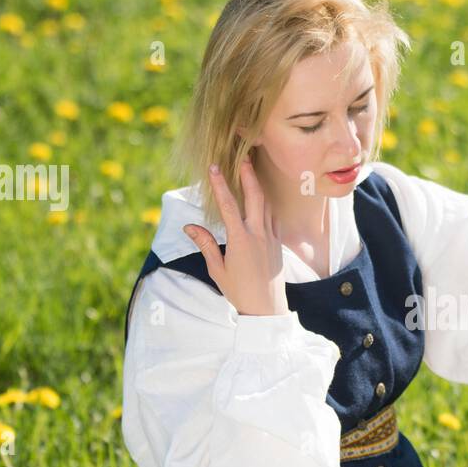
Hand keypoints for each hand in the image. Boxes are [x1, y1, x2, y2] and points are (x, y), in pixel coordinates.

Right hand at [183, 155, 287, 316]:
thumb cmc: (240, 291)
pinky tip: (262, 199)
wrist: (267, 308)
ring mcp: (271, 238)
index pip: (228, 205)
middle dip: (249, 175)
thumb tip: (189, 226)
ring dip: (259, 187)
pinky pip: (274, 218)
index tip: (214, 167)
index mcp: (241, 240)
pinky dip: (267, 205)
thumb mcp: (217, 269)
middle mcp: (258, 234)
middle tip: (244, 157)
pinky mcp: (278, 243)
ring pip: (267, 205)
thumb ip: (205, 244)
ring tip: (253, 172)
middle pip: (256, 197)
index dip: (220, 184)